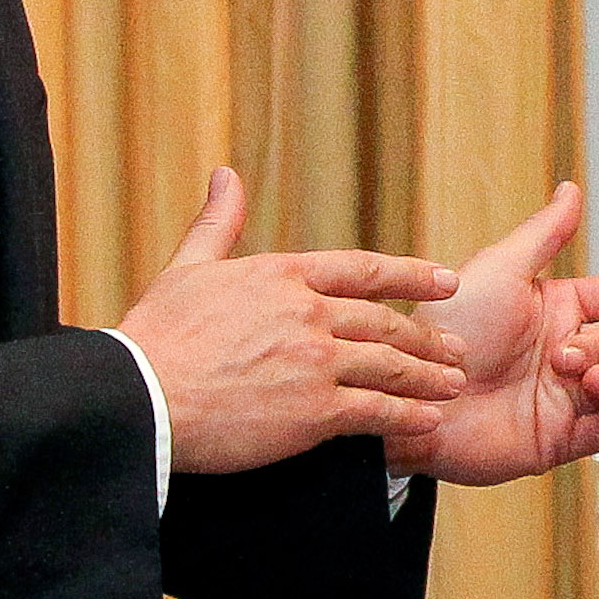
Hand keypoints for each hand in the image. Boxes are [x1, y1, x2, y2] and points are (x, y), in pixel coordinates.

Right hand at [116, 169, 466, 473]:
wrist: (139, 397)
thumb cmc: (155, 336)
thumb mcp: (188, 267)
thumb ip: (218, 223)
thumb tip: (227, 176)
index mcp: (283, 275)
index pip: (364, 270)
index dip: (411, 275)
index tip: (447, 282)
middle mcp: (308, 312)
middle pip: (386, 321)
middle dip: (428, 336)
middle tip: (459, 348)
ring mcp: (316, 361)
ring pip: (391, 365)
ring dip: (428, 377)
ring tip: (454, 386)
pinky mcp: (314, 411)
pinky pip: (376, 413)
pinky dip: (408, 418)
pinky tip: (428, 423)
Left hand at [397, 182, 598, 487]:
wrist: (409, 396)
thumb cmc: (441, 331)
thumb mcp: (497, 271)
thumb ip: (543, 235)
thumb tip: (571, 190)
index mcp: (557, 310)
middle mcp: (566, 352)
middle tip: (564, 356)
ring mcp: (565, 397)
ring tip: (580, 381)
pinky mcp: (559, 439)